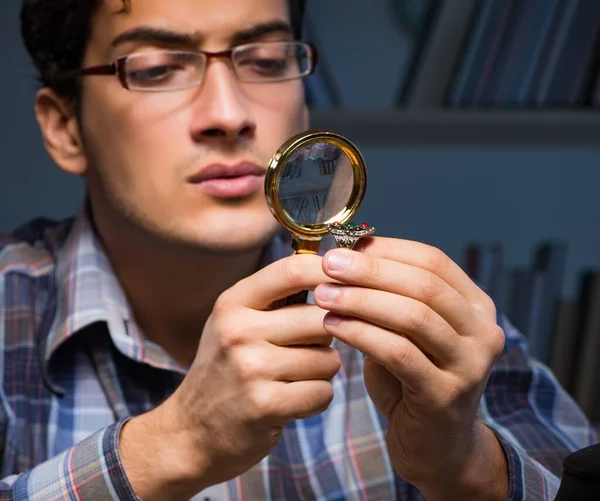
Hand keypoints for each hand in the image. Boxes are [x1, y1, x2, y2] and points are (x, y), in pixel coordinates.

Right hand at [120, 254, 340, 500]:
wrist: (191, 432)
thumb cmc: (224, 370)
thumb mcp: (234, 323)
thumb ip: (274, 299)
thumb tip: (332, 275)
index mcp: (233, 303)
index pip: (292, 270)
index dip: (328, 272)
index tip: (345, 283)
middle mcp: (239, 330)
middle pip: (321, 318)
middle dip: (327, 336)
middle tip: (307, 349)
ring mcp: (251, 368)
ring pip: (328, 358)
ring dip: (321, 372)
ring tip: (294, 378)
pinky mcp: (265, 405)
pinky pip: (323, 392)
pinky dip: (316, 399)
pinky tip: (293, 401)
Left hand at [313, 238, 506, 499]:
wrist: (436, 447)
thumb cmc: (411, 378)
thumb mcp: (405, 330)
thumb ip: (389, 294)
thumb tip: (347, 251)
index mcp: (476, 306)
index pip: (433, 261)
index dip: (387, 249)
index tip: (343, 245)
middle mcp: (483, 331)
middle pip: (424, 285)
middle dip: (370, 270)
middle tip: (328, 264)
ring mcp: (470, 365)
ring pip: (413, 316)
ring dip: (361, 300)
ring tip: (322, 294)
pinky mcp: (445, 395)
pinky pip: (398, 353)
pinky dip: (361, 333)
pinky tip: (331, 325)